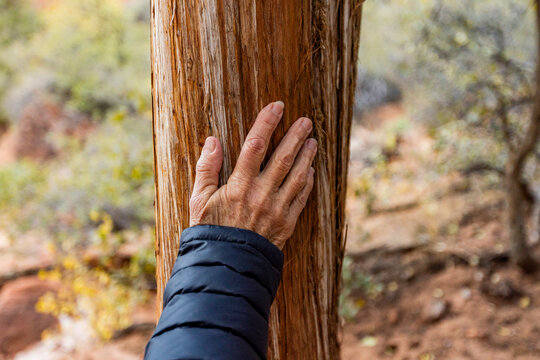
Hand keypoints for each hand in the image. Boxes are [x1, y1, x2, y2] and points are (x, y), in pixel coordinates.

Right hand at [189, 101, 316, 249]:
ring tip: (313, 142)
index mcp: (239, 186)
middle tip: (306, 121)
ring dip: (306, 157)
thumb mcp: (198, 200)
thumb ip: (206, 169)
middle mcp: (261, 194)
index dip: (266, 123)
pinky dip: (307, 183)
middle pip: (282, 158)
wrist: (227, 265)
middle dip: (295, 136)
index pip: (255, 146)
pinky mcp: (287, 223)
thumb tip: (213, 140)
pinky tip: (310, 171)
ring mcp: (277, 209)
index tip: (276, 107)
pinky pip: (301, 199)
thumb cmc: (210, 231)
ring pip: (296, 177)